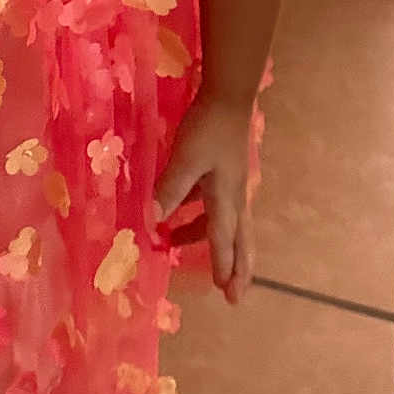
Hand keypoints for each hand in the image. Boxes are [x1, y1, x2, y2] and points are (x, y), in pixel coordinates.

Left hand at [154, 96, 256, 304]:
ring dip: (215, 241)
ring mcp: (232, 183)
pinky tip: (186, 210)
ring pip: (229, 223)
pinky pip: (217, 203)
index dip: (223, 265)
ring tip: (191, 251)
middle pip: (240, 240)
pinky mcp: (225, 170)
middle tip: (235, 296)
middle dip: (237, 267)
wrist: (229, 97)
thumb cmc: (207, 128)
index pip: (223, 239)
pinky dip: (204, 216)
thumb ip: (170, 189)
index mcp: (225, 198)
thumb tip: (153, 221)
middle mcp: (234, 196)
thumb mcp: (186, 159)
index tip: (226, 293)